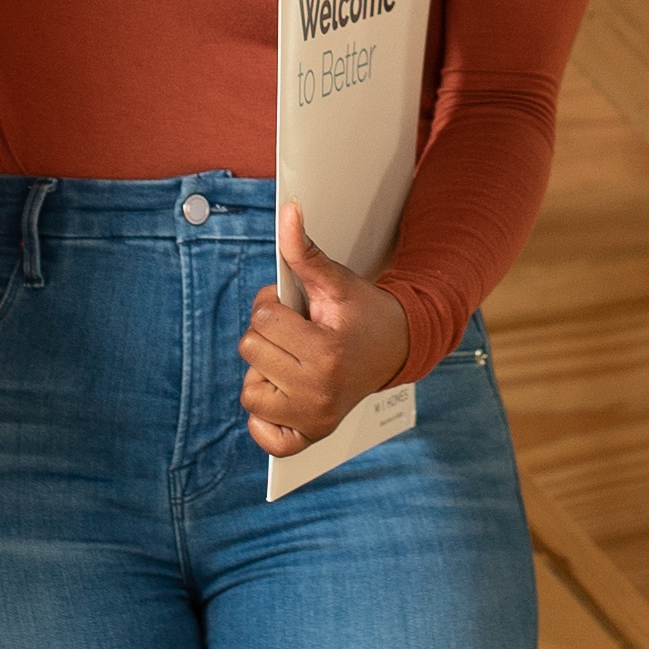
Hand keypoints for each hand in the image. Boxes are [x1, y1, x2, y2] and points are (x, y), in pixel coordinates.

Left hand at [239, 205, 410, 457]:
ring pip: (250, 392)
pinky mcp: (311, 436)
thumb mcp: (336, 282)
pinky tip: (284, 394)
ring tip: (292, 361)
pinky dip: (265, 418)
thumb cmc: (363, 314)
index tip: (296, 309)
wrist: (398, 347)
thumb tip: (288, 212)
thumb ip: (305, 252)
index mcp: (325, 353)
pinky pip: (263, 435)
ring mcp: (314, 419)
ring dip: (264, 373)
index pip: (262, 319)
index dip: (273, 305)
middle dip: (268, 335)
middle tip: (296, 333)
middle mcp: (318, 392)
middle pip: (251, 351)